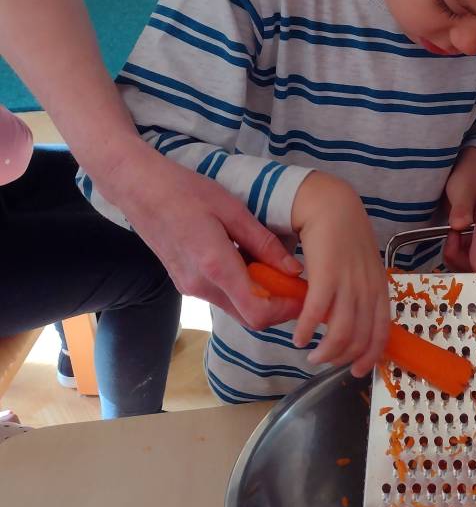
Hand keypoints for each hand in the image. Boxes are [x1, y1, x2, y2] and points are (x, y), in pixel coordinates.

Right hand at [99, 139, 303, 328]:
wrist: (139, 189)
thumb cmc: (185, 191)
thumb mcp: (233, 209)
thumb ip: (263, 243)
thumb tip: (293, 269)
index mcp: (216, 266)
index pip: (258, 312)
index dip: (287, 310)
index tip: (305, 294)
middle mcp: (201, 286)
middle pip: (250, 318)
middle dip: (279, 306)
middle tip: (296, 283)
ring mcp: (190, 288)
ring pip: (236, 309)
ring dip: (261, 298)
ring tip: (276, 270)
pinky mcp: (184, 284)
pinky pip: (222, 297)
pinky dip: (242, 289)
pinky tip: (250, 264)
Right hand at [291, 172, 389, 376]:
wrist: (330, 204)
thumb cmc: (344, 235)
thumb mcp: (362, 266)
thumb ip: (360, 291)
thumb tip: (347, 320)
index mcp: (379, 287)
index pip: (382, 332)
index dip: (371, 356)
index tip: (358, 370)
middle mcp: (367, 288)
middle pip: (361, 337)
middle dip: (344, 358)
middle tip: (326, 361)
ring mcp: (349, 282)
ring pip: (342, 331)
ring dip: (326, 351)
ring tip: (310, 354)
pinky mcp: (326, 274)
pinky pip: (317, 312)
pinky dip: (306, 329)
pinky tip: (297, 336)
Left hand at [442, 147, 475, 270]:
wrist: (467, 168)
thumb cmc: (468, 175)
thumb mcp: (463, 190)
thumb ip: (461, 209)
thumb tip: (458, 226)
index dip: (466, 257)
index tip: (452, 239)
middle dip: (459, 261)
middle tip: (448, 243)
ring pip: (473, 263)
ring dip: (457, 258)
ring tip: (449, 239)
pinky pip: (469, 255)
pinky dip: (457, 253)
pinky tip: (451, 242)